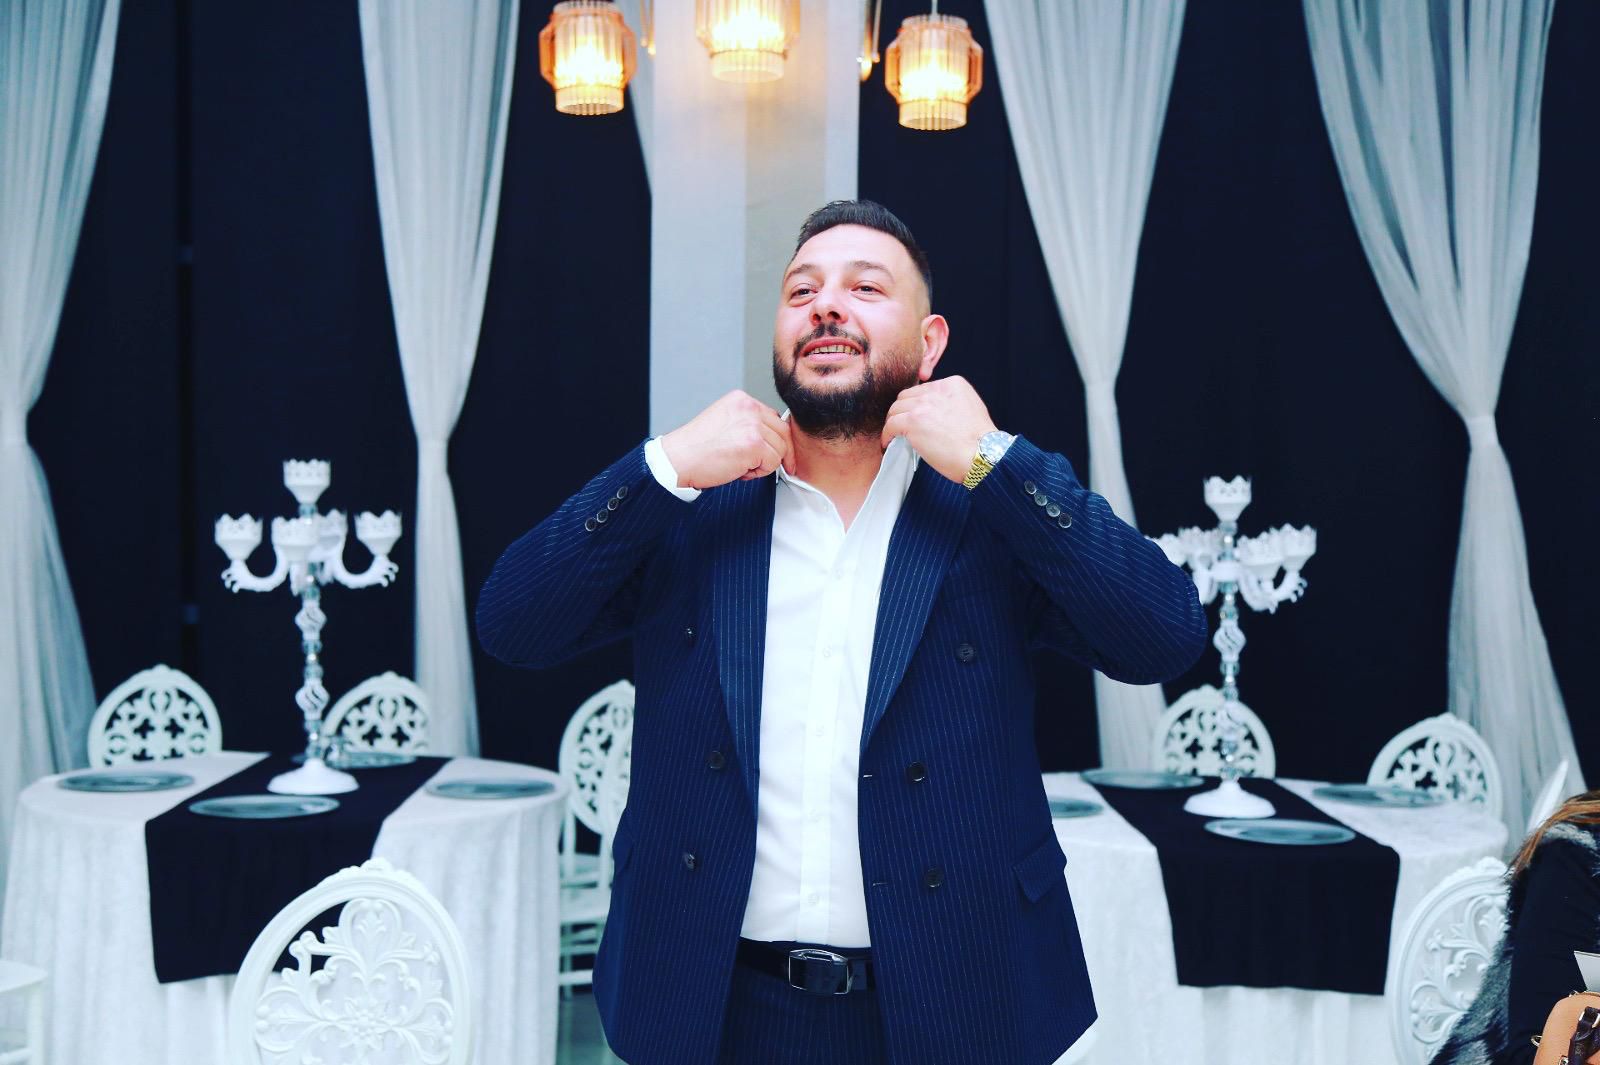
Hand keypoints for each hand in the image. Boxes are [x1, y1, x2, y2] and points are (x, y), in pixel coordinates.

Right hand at [660, 391, 793, 489]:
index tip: (778, 452)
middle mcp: (748, 408)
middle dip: (779, 453)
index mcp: (741, 400)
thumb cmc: (696, 448)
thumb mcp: (725, 422)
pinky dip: (758, 473)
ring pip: (780, 449)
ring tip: (740, 466)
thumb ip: (748, 424)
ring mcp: (752, 425)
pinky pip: (773, 463)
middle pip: (783, 432)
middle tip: (769, 466)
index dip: (776, 439)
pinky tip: (739, 470)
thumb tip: (772, 438)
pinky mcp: (753, 444)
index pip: (773, 418)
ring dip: (764, 464)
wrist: (678, 460)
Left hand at [880, 376, 996, 484]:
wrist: (983, 455)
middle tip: (901, 427)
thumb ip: (951, 403)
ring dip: (893, 423)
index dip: (917, 406)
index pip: (924, 390)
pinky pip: (891, 425)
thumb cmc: (979, 442)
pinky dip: (887, 435)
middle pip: (907, 397)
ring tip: (894, 436)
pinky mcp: (913, 421)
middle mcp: (937, 390)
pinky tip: (888, 443)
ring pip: (896, 409)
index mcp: (953, 384)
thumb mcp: (970, 408)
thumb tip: (932, 414)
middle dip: (903, 412)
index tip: (915, 418)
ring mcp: (923, 404)